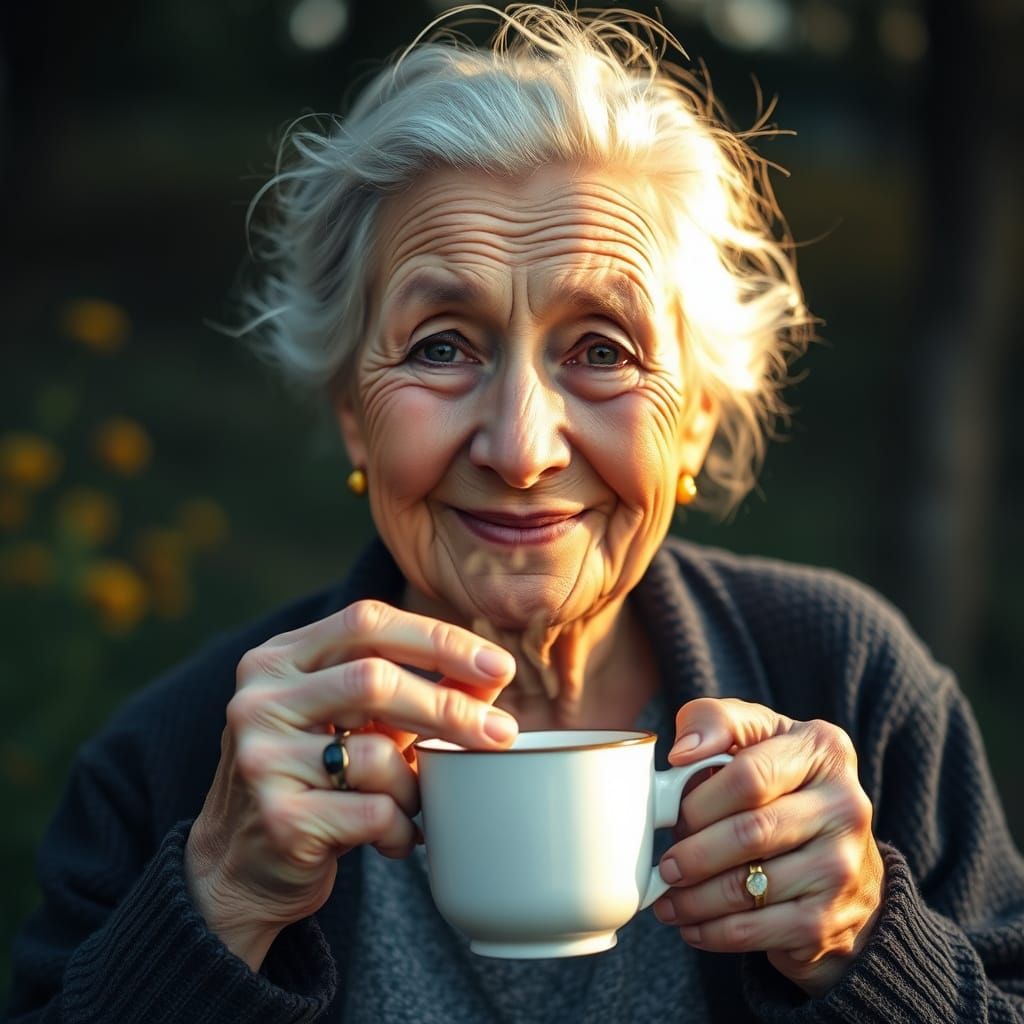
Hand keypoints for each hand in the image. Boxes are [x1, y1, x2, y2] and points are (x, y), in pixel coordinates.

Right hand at [184, 600, 517, 968]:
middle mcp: (258, 700)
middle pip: (374, 679)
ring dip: (417, 784)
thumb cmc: (317, 780)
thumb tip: (492, 677)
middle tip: (502, 735)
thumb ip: (411, 691)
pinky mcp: (276, 819)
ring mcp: (260, 759)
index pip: (366, 622)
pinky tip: (394, 838)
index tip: (498, 667)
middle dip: (449, 708)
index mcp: (278, 659)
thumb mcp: (356, 723)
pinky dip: (401, 828)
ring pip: (376, 753)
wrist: (240, 867)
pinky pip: (372, 813)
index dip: (439, 640)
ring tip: (416, 804)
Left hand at [653, 698, 883, 997]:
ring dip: (695, 899)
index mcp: (823, 750)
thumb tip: (682, 754)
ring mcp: (842, 865)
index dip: (702, 799)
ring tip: (667, 898)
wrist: (838, 852)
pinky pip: (759, 931)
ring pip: (749, 887)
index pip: (750, 775)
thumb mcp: (754, 733)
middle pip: (750, 832)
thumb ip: (714, 722)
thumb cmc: (777, 778)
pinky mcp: (832, 918)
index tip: (672, 815)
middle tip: (665, 865)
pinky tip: (690, 925)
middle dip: (694, 853)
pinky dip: (714, 932)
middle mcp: (846, 805)